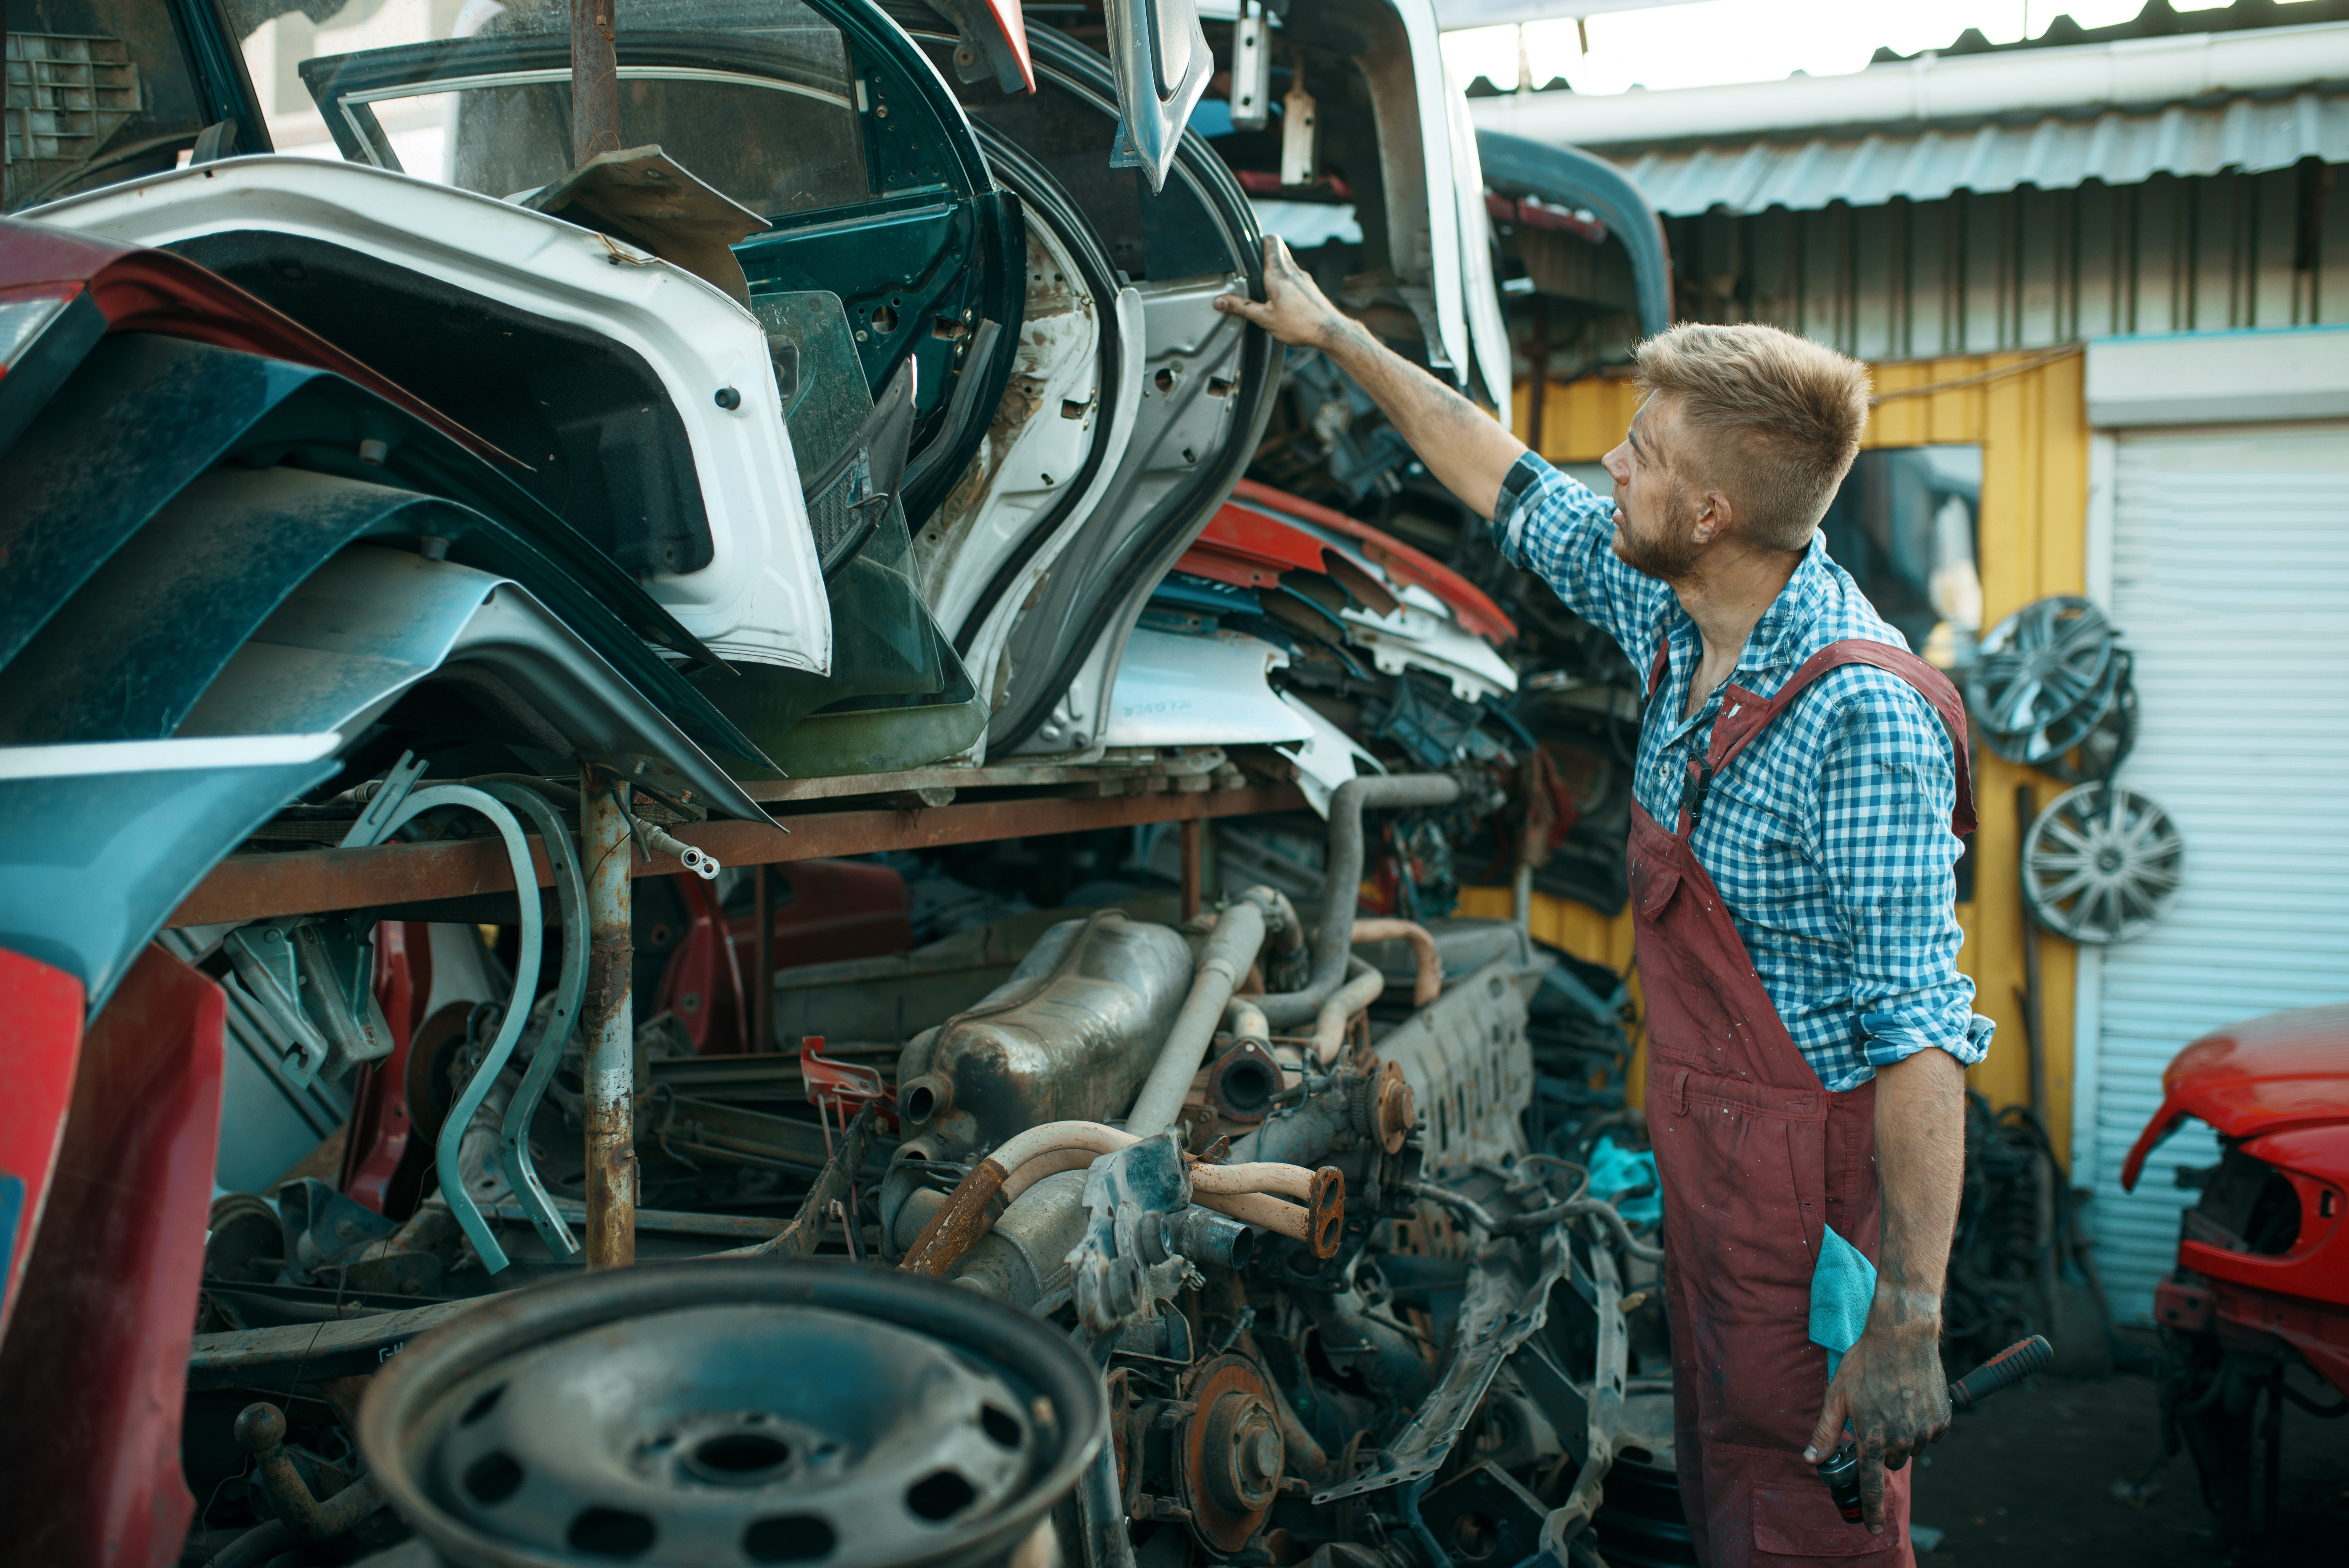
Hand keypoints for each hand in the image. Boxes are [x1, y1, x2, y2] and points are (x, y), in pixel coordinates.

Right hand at [1215, 236, 1352, 348]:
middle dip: (1264, 255)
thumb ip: (1242, 308)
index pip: (1271, 241)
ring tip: (1264, 285)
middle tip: (1253, 268)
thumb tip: (1220, 302)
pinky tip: (1281, 297)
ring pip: (1287, 263)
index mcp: (1278, 274)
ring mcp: (1304, 278)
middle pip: (1278, 250)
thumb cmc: (1300, 325)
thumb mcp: (1265, 319)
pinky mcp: (1310, 287)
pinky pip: (1294, 276)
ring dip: (1275, 268)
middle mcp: (1293, 271)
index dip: (1259, 239)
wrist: (1330, 332)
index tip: (1249, 248)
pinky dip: (1285, 280)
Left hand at [1802, 1306, 1950, 1533]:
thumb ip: (1825, 1433)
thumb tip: (1811, 1460)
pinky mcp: (1942, 1421)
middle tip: (1874, 1415)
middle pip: (1889, 1461)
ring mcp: (1924, 1432)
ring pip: (1910, 1447)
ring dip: (1901, 1434)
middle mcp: (1901, 1440)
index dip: (1872, 1511)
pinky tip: (1910, 1399)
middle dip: (1881, 1447)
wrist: (1902, 1337)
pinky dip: (1919, 1423)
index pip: (1871, 1485)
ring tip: (1892, 1400)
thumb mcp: (1836, 1396)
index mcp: (1872, 1437)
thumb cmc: (1864, 1364)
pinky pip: (1928, 1434)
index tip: (1874, 1530)